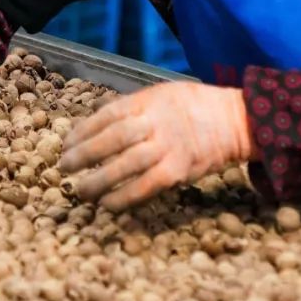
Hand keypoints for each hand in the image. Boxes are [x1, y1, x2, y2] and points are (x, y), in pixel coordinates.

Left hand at [58, 81, 253, 210]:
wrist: (237, 120)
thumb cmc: (194, 106)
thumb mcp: (162, 94)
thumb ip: (132, 107)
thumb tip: (95, 121)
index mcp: (149, 101)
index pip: (108, 114)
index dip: (83, 130)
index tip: (66, 143)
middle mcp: (157, 122)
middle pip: (114, 138)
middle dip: (85, 153)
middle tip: (64, 167)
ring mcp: (169, 147)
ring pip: (128, 164)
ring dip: (100, 179)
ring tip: (80, 190)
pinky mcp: (180, 170)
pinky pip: (148, 186)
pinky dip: (126, 197)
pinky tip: (108, 205)